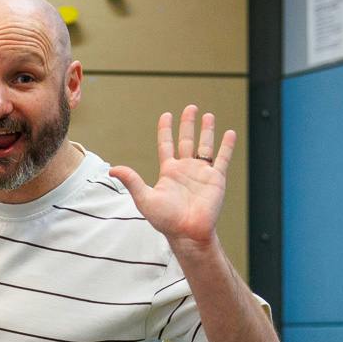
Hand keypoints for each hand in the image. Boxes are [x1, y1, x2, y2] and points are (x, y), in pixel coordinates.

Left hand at [109, 105, 234, 251]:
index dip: (166, 130)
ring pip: (205, 146)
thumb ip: (132, 181)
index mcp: (169, 172)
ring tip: (209, 115)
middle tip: (191, 107)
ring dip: (207, 130)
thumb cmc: (166, 220)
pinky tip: (230, 133)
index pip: (166, 145)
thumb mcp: (145, 199)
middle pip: (187, 140)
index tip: (167, 115)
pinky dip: (227, 146)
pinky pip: (223, 159)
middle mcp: (186, 170)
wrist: (188, 233)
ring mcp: (202, 173)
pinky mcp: (216, 179)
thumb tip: (112, 169)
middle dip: (188, 124)